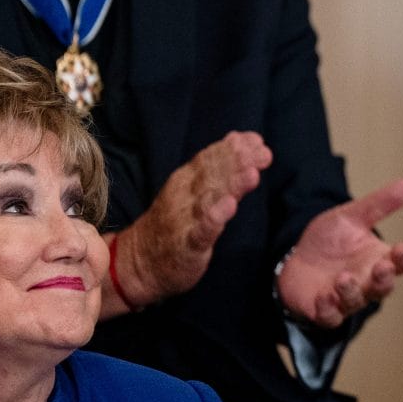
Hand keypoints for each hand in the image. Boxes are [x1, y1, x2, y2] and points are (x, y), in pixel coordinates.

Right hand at [111, 131, 271, 311]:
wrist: (140, 263)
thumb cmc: (176, 221)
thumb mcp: (194, 189)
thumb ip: (217, 166)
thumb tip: (240, 138)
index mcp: (186, 180)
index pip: (210, 158)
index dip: (234, 149)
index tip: (258, 140)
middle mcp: (183, 195)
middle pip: (212, 174)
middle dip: (237, 161)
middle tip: (262, 152)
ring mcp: (183, 220)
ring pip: (209, 199)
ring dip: (231, 186)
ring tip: (252, 174)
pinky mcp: (186, 245)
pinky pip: (201, 231)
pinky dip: (214, 218)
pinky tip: (229, 208)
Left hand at [276, 178, 402, 327]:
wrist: (296, 257)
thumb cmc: (330, 241)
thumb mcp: (351, 216)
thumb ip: (379, 204)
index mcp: (378, 259)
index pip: (400, 262)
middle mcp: (366, 281)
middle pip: (383, 287)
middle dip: (384, 279)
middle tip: (381, 267)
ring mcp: (345, 298)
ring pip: (357, 301)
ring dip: (352, 291)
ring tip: (344, 278)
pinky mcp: (322, 310)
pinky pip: (330, 316)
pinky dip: (328, 309)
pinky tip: (324, 297)